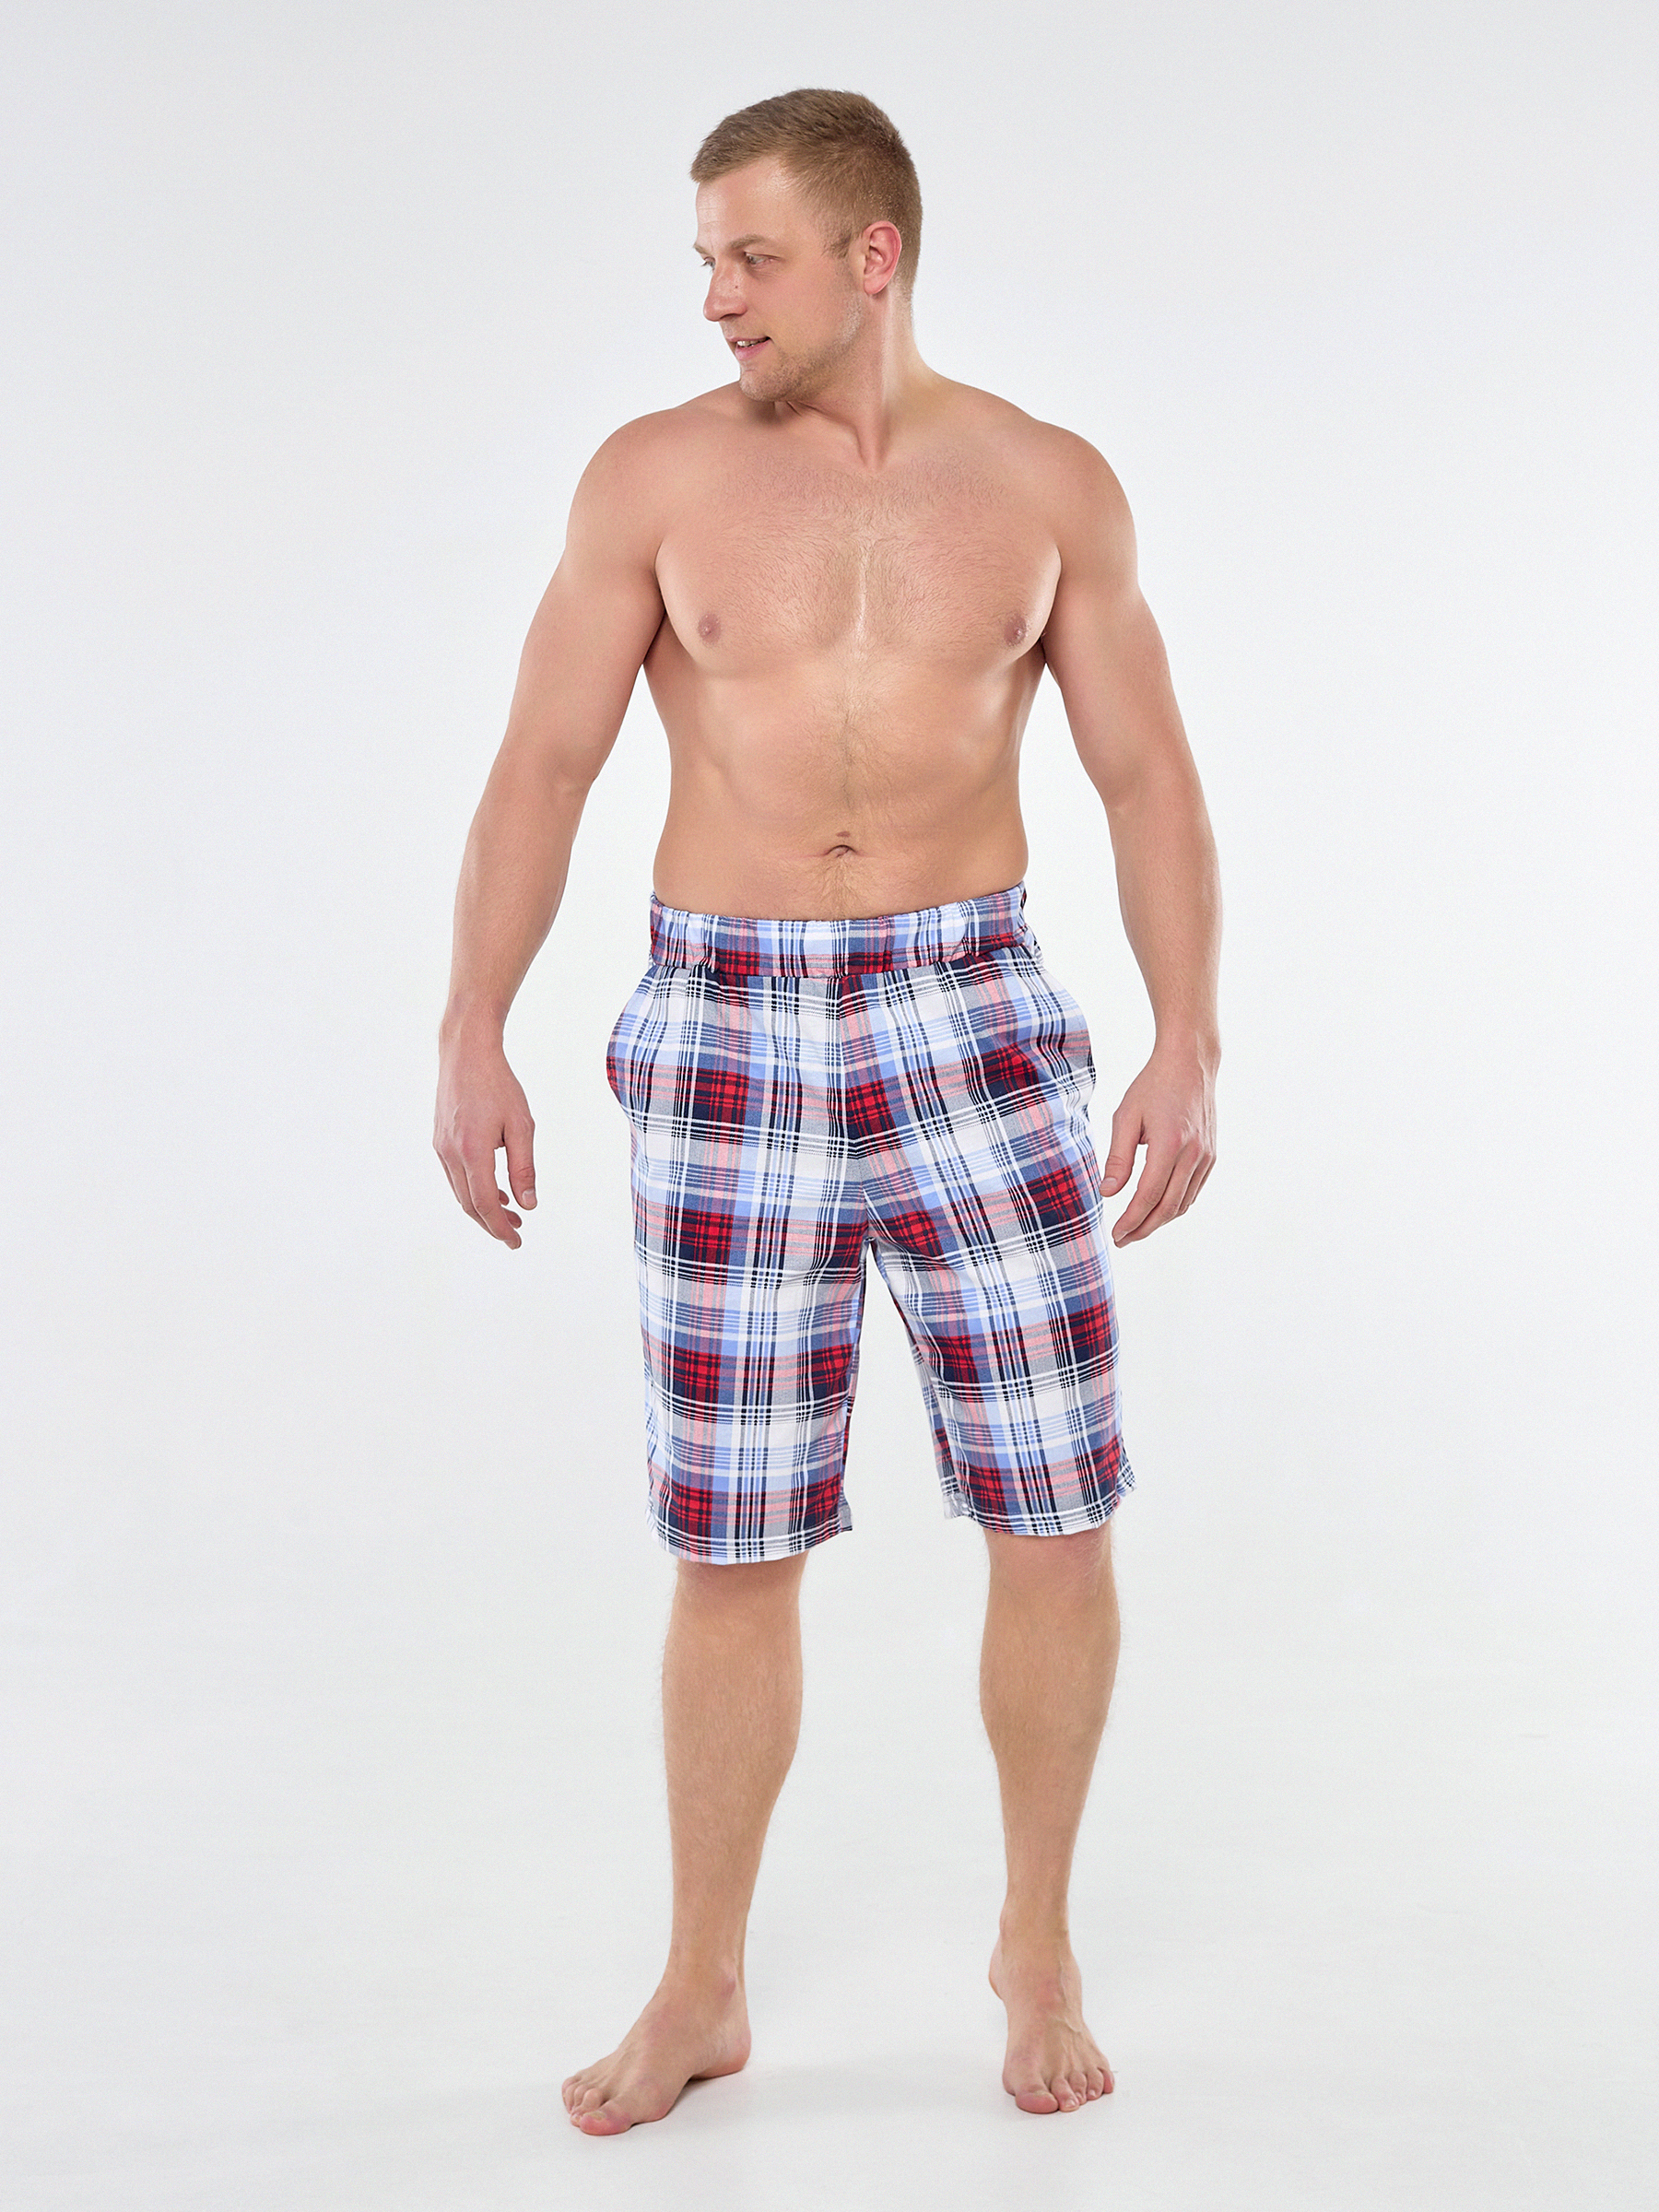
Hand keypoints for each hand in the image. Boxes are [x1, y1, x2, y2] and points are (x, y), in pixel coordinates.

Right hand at [433, 1024, 537, 1248]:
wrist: (466, 1053)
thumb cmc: (498, 1085)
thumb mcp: (521, 1126)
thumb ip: (524, 1168)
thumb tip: (528, 1204)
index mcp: (472, 1151)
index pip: (484, 1203)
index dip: (500, 1227)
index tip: (516, 1241)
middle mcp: (451, 1153)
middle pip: (468, 1204)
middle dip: (492, 1224)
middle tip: (515, 1234)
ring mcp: (441, 1147)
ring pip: (460, 1192)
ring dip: (482, 1208)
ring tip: (510, 1214)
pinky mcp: (440, 1140)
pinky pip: (455, 1176)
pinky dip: (473, 1190)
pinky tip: (493, 1190)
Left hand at [1100, 1045, 1216, 1245]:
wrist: (1190, 1063)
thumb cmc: (1153, 1086)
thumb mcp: (1126, 1116)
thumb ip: (1118, 1157)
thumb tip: (1108, 1192)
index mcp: (1170, 1144)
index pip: (1148, 1196)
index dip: (1131, 1220)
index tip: (1116, 1235)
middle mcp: (1193, 1154)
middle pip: (1168, 1207)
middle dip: (1144, 1228)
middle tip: (1123, 1240)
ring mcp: (1207, 1156)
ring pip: (1183, 1203)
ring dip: (1160, 1221)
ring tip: (1137, 1228)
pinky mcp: (1212, 1156)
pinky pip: (1194, 1191)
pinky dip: (1176, 1206)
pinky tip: (1158, 1208)